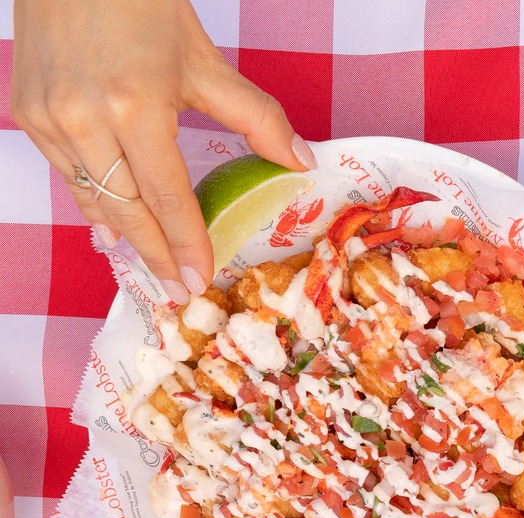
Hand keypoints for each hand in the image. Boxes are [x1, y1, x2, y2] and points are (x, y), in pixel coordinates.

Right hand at [8, 0, 310, 301]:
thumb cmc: (140, 5)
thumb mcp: (205, 62)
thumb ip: (256, 118)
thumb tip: (301, 161)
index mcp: (135, 107)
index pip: (167, 197)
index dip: (186, 242)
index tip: (201, 278)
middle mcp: (85, 119)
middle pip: (127, 210)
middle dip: (155, 255)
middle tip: (179, 289)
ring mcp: (50, 117)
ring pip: (92, 197)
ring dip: (123, 236)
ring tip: (152, 267)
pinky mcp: (28, 112)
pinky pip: (66, 173)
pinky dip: (92, 202)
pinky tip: (111, 228)